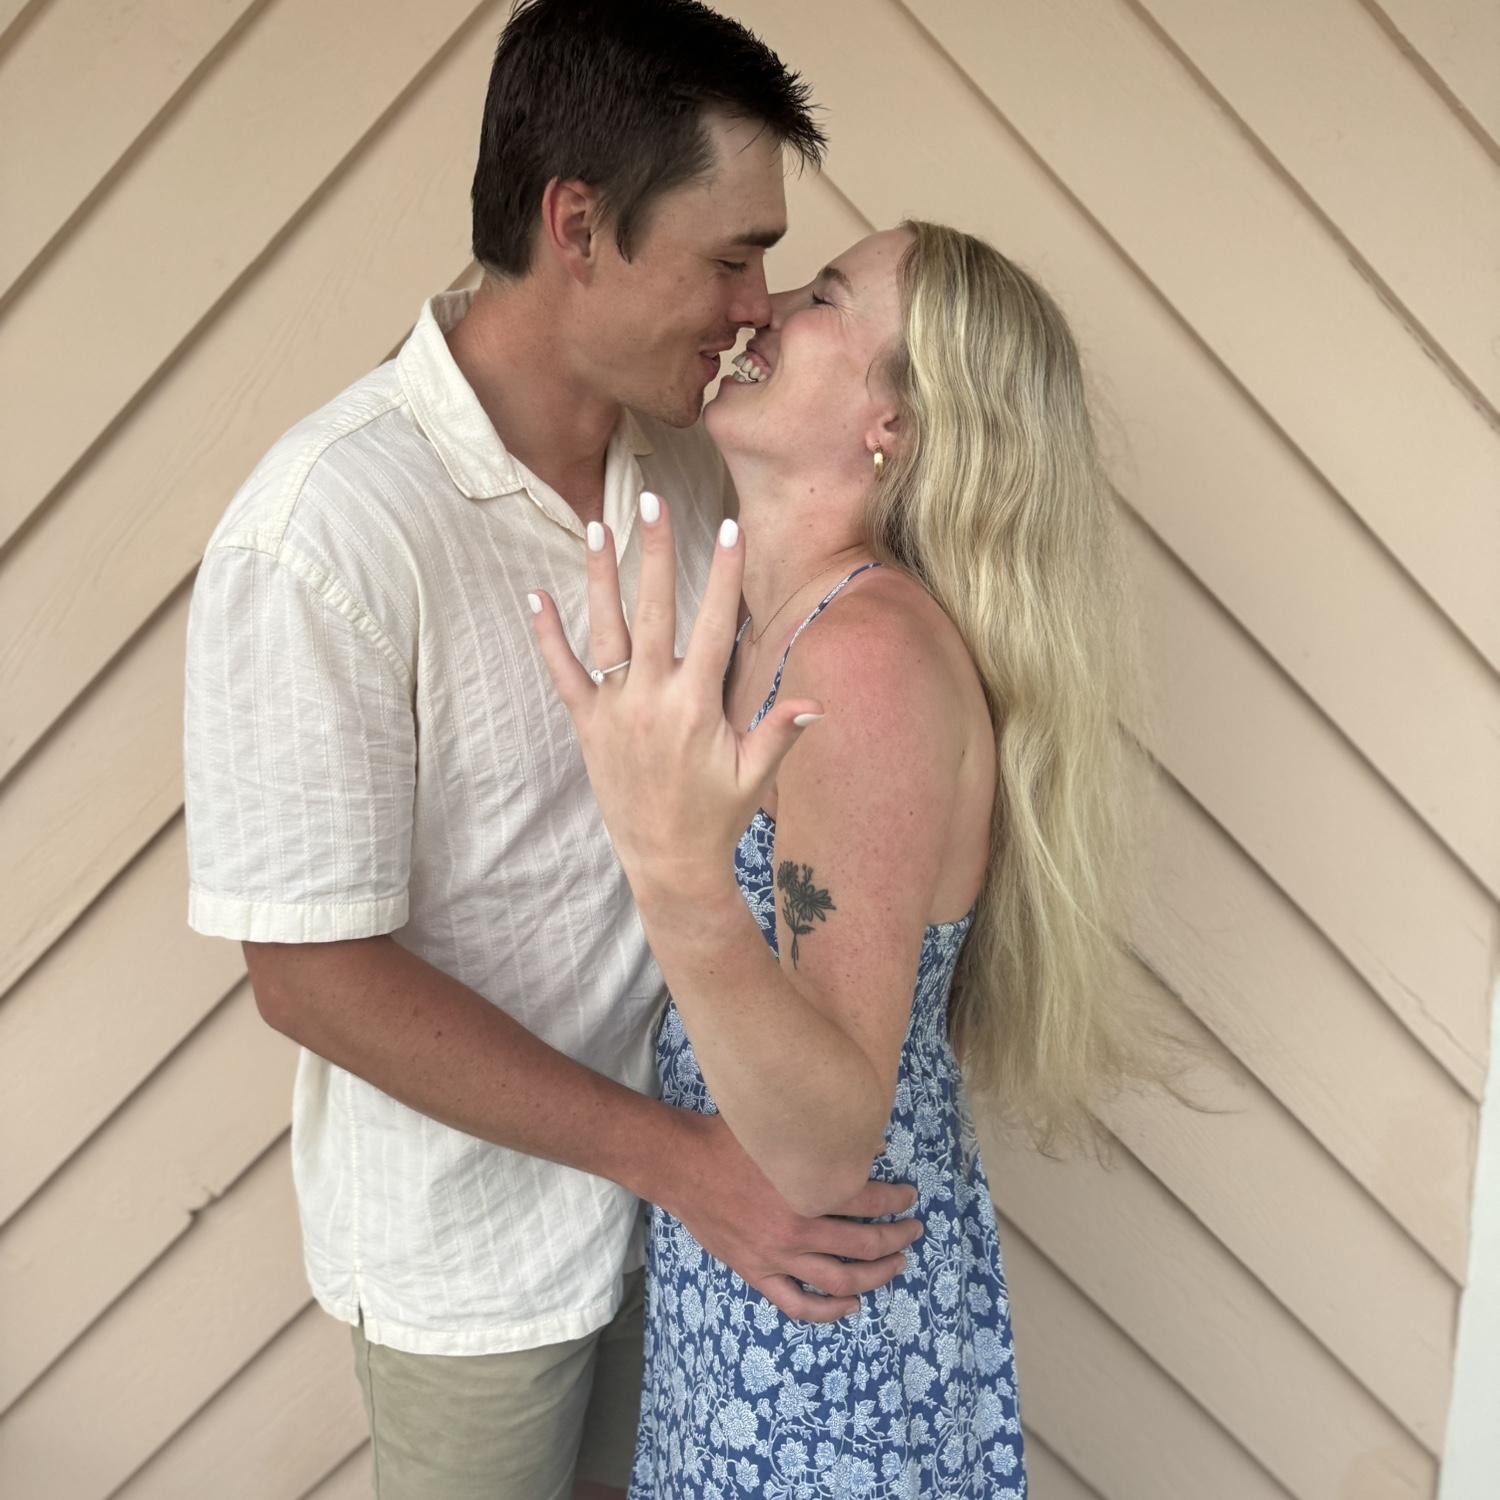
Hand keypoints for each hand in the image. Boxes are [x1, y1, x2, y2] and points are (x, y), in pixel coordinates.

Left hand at [527, 495, 822, 903]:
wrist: (667, 862)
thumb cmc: (716, 817)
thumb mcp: (754, 775)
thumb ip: (779, 732)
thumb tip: (815, 703)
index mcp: (696, 704)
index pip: (713, 624)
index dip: (724, 573)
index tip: (729, 526)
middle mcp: (652, 698)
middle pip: (655, 610)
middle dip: (656, 552)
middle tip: (651, 501)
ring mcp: (615, 709)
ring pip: (606, 630)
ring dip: (600, 577)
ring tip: (595, 526)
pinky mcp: (588, 725)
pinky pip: (563, 673)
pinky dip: (547, 636)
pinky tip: (534, 595)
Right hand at [652, 1111, 921, 1323]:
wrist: (684, 1165)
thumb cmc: (731, 1140)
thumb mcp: (781, 1129)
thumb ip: (827, 1138)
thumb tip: (874, 1142)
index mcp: (807, 1189)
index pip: (868, 1199)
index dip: (896, 1199)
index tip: (909, 1196)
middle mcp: (798, 1227)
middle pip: (863, 1242)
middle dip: (897, 1238)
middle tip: (913, 1232)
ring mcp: (778, 1256)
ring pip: (839, 1279)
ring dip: (875, 1276)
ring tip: (896, 1266)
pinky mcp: (757, 1272)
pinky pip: (798, 1304)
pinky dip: (828, 1311)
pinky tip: (851, 1305)